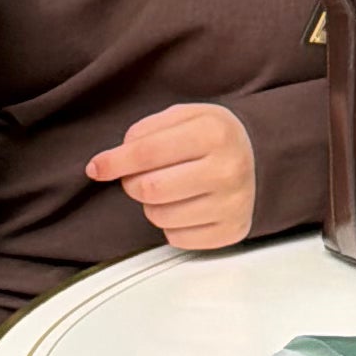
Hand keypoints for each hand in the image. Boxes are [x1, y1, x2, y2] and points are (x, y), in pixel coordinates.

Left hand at [87, 102, 257, 252]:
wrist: (260, 157)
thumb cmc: (211, 136)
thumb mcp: (184, 116)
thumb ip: (146, 131)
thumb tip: (109, 162)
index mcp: (213, 132)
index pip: (147, 152)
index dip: (114, 161)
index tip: (95, 168)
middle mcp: (228, 169)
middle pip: (150, 189)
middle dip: (133, 183)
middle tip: (141, 176)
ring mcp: (233, 204)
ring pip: (160, 216)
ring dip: (152, 205)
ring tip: (169, 190)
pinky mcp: (233, 230)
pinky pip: (177, 238)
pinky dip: (171, 225)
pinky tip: (185, 207)